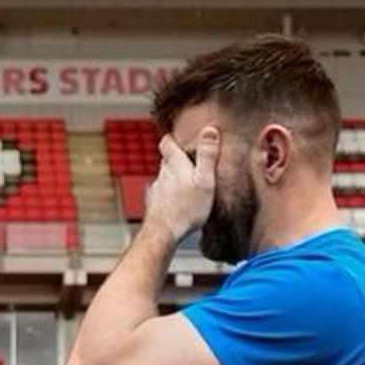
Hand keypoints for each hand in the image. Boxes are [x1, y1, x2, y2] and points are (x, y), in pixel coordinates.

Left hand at [141, 122, 218, 248]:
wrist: (163, 233)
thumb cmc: (186, 209)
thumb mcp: (205, 180)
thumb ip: (208, 155)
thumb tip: (210, 130)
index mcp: (174, 164)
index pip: (167, 142)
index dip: (173, 139)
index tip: (181, 139)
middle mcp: (162, 174)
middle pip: (167, 160)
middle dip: (177, 159)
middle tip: (192, 163)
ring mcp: (156, 190)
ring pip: (165, 178)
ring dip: (175, 179)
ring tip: (189, 186)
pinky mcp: (154, 205)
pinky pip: (162, 195)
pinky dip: (170, 196)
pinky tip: (179, 205)